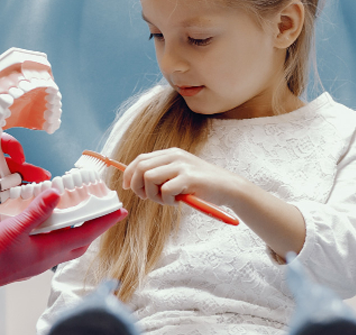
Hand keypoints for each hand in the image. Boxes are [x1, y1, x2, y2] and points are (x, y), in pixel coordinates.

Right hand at [0, 189, 125, 317]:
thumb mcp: (12, 228)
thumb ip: (36, 212)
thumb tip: (56, 195)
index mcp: (47, 251)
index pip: (85, 234)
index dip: (104, 222)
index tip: (120, 212)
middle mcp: (46, 259)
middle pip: (80, 241)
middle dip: (95, 226)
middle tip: (104, 210)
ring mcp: (36, 261)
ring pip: (65, 244)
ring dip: (76, 229)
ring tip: (81, 212)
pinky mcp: (26, 260)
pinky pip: (50, 244)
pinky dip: (58, 232)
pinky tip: (50, 221)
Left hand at [122, 148, 240, 206]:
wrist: (229, 187)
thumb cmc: (202, 185)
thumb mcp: (179, 175)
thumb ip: (161, 174)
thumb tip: (135, 182)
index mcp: (171, 153)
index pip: (140, 159)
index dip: (129, 174)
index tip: (127, 187)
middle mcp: (174, 156)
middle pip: (141, 168)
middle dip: (138, 186)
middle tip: (148, 198)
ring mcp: (182, 166)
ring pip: (149, 178)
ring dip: (153, 195)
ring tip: (168, 200)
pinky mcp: (189, 178)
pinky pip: (165, 190)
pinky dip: (167, 200)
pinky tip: (179, 201)